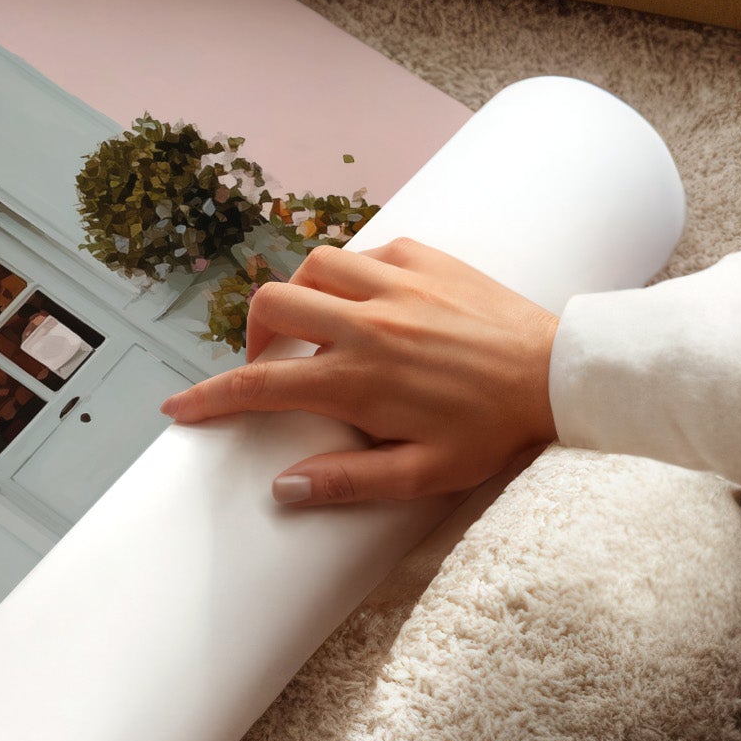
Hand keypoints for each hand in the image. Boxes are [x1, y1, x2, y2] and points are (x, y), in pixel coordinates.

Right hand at [160, 239, 557, 506]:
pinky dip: (351, 274)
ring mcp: (395, 284)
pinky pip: (365, 252)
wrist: (560, 375)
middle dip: (253, 335)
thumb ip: (349, 482)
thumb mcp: (424, 474)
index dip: (209, 397)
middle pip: (271, 306)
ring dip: (301, 296)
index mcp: (358, 379)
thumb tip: (283, 488)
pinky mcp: (425, 258)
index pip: (259, 385)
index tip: (179, 408)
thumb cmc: (494, 430)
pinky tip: (369, 301)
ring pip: (312, 267)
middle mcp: (366, 323)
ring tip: (317, 328)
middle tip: (272, 364)